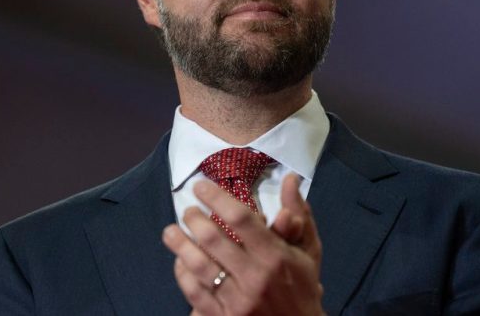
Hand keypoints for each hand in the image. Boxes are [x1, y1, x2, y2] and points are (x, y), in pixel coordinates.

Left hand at [162, 174, 323, 315]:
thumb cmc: (303, 288)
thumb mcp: (308, 251)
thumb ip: (298, 214)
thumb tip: (289, 178)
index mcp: (275, 256)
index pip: (240, 218)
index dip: (217, 197)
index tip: (200, 186)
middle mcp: (255, 277)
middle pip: (213, 239)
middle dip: (194, 219)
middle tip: (188, 210)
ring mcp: (237, 301)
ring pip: (198, 266)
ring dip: (180, 244)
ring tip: (171, 231)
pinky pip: (195, 293)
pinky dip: (183, 274)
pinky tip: (180, 262)